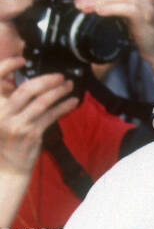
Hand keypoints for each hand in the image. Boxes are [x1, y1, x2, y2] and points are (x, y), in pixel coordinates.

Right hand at [0, 59, 77, 177]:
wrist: (9, 168)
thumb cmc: (8, 142)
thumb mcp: (4, 119)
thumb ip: (12, 103)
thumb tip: (32, 86)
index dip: (7, 66)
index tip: (20, 60)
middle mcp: (4, 114)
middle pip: (26, 89)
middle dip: (46, 80)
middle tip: (59, 76)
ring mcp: (18, 125)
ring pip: (41, 102)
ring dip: (58, 92)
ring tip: (69, 86)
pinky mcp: (32, 134)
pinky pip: (50, 116)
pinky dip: (63, 107)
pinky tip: (72, 102)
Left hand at [74, 0, 153, 87]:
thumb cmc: (145, 31)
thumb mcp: (129, 10)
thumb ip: (116, 0)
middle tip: (80, 3)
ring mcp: (148, 1)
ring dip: (99, 1)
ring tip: (86, 9)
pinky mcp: (147, 15)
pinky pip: (126, 7)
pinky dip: (110, 8)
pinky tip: (99, 12)